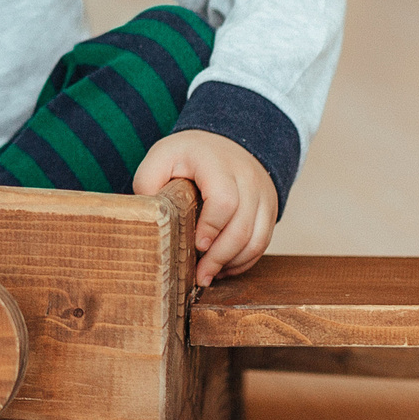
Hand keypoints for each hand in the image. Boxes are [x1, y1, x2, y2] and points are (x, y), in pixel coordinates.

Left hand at [133, 129, 279, 286]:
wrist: (224, 143)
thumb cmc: (189, 155)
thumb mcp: (162, 156)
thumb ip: (149, 182)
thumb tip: (151, 218)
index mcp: (217, 162)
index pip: (223, 200)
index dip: (211, 228)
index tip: (196, 246)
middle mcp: (246, 177)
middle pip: (242, 226)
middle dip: (220, 257)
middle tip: (200, 275)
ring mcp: (262, 194)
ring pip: (257, 239)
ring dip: (233, 263)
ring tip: (209, 275)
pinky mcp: (269, 209)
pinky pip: (263, 242)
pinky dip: (244, 260)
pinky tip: (223, 267)